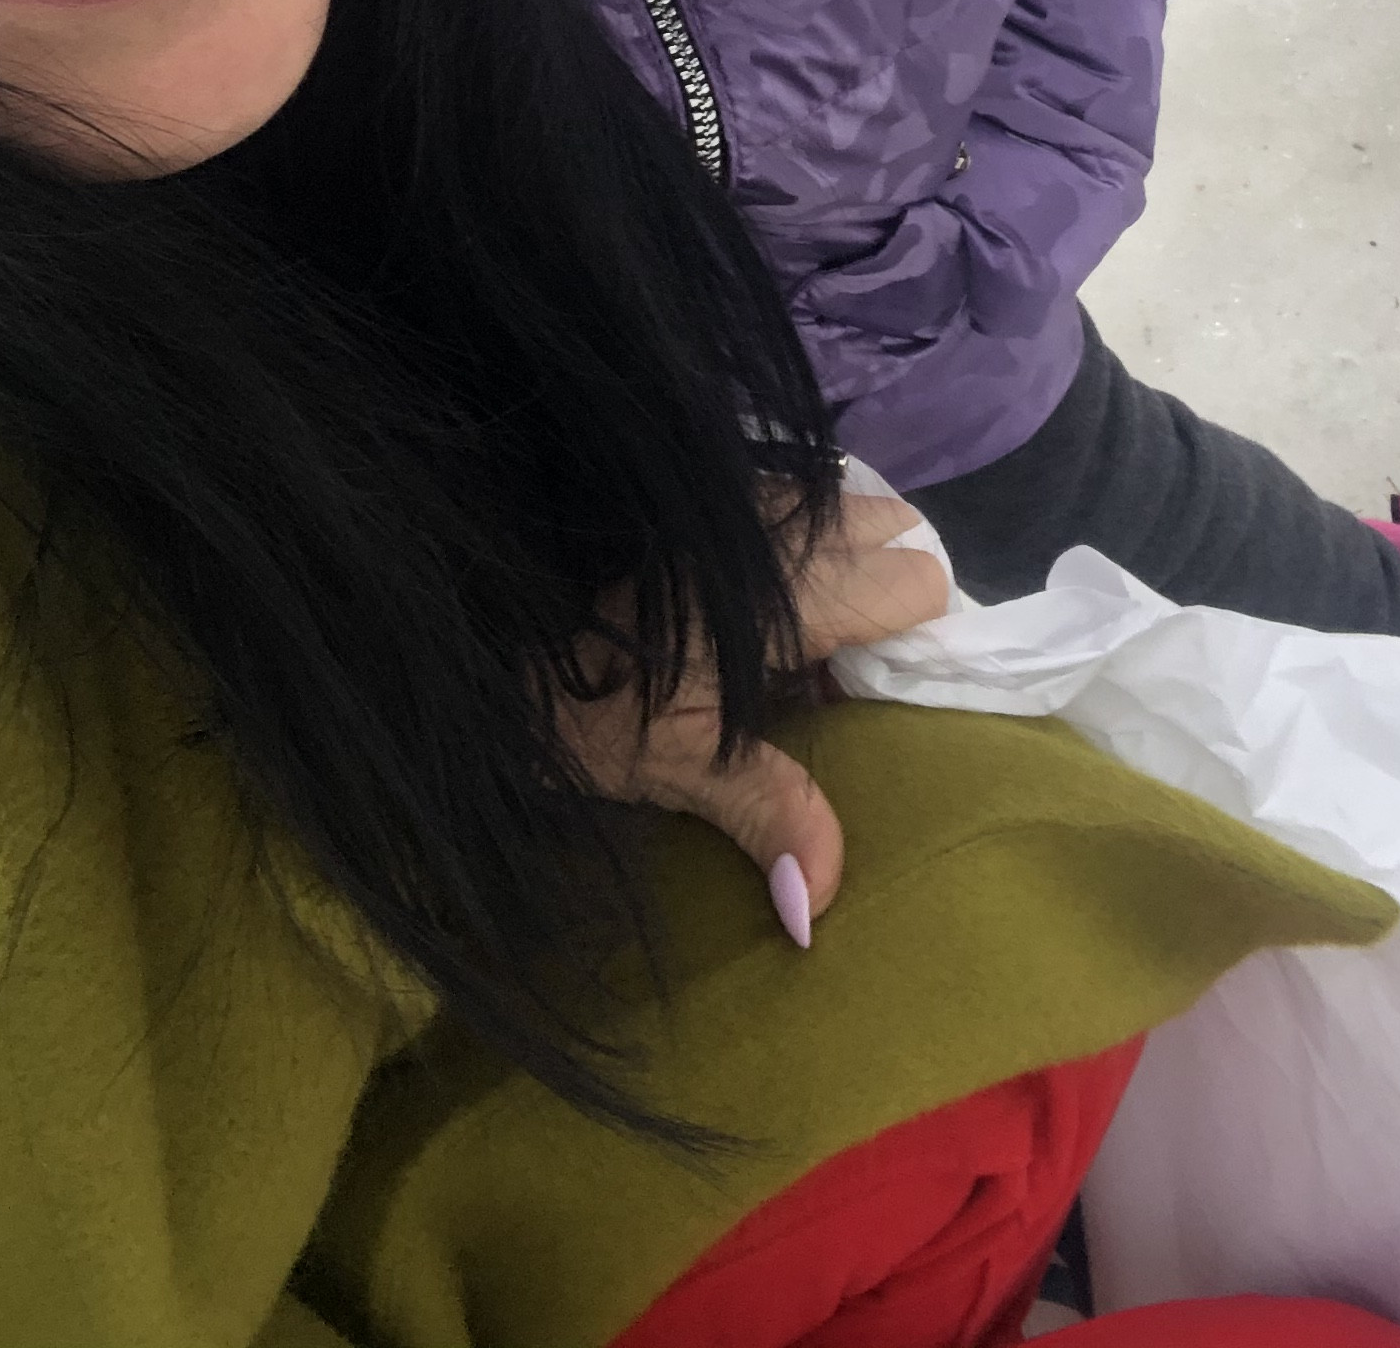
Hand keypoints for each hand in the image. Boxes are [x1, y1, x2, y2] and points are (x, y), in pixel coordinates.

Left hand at [562, 493, 946, 945]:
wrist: (482, 632)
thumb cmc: (584, 702)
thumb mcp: (676, 768)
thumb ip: (768, 814)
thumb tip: (820, 907)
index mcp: (791, 592)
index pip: (918, 580)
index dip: (918, 637)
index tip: (883, 691)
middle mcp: (779, 524)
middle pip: (895, 528)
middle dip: (891, 588)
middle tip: (849, 664)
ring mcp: (740, 494)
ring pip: (843, 506)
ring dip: (845, 561)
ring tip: (805, 637)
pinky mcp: (704, 491)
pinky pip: (790, 500)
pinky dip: (796, 543)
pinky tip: (756, 602)